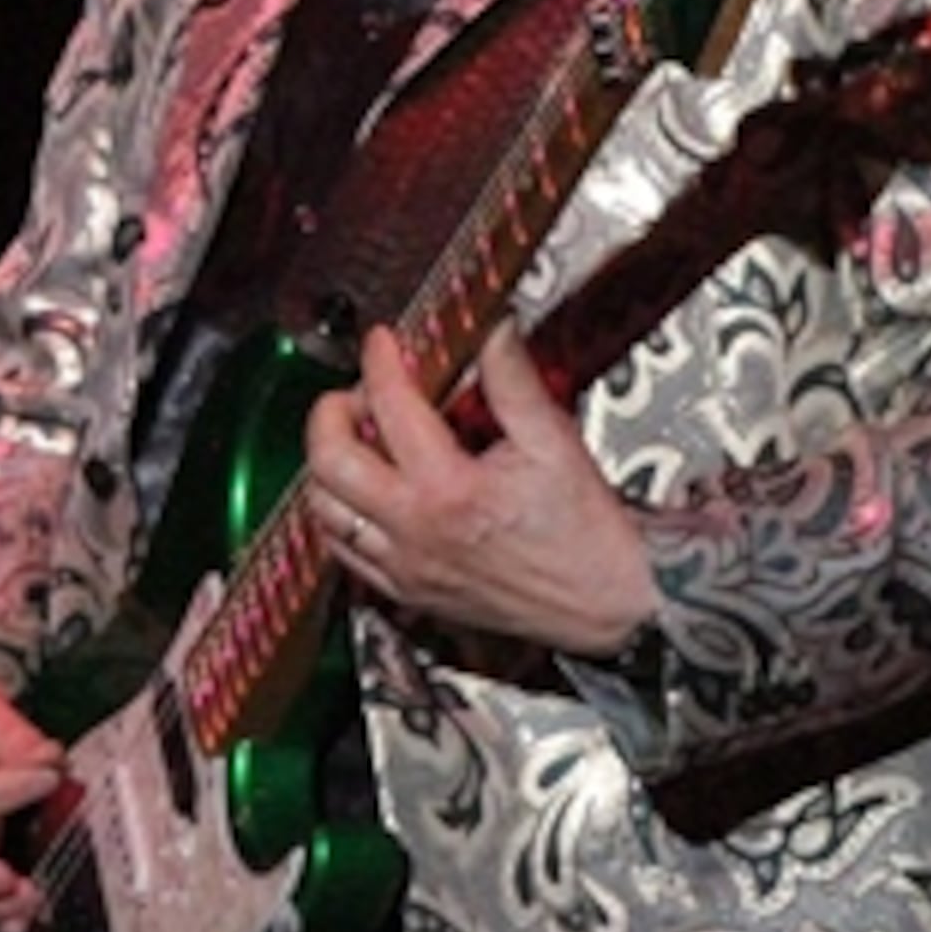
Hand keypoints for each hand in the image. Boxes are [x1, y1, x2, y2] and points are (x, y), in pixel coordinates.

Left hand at [307, 324, 660, 657]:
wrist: (606, 600)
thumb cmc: (586, 533)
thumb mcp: (554, 442)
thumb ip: (513, 381)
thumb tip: (492, 331)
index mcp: (452, 490)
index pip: (391, 407)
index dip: (380, 361)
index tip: (384, 343)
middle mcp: (416, 532)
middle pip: (329, 462)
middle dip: (329, 413)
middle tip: (354, 393)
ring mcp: (406, 567)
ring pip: (324, 511)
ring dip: (327, 466)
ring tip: (356, 440)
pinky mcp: (407, 592)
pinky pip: (343, 553)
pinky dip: (340, 515)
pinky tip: (365, 494)